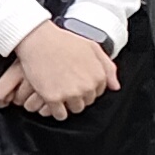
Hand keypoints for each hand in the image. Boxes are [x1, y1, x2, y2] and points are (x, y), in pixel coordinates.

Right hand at [0, 20, 114, 117]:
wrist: (38, 40)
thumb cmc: (63, 41)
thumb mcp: (92, 47)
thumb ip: (107, 67)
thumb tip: (115, 86)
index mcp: (98, 75)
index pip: (98, 92)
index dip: (87, 87)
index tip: (77, 81)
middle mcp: (87, 86)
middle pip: (87, 102)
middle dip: (78, 95)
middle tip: (66, 84)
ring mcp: (71, 93)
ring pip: (75, 109)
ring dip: (68, 103)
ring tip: (59, 90)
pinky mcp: (54, 98)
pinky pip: (60, 114)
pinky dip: (56, 110)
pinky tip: (52, 99)